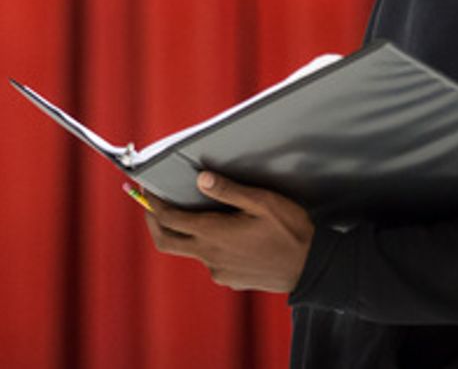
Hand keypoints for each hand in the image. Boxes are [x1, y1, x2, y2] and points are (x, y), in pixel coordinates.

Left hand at [140, 171, 314, 292]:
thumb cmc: (291, 230)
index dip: (152, 204)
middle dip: (153, 223)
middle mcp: (210, 256)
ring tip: (192, 213)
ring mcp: (220, 271)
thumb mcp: (262, 202)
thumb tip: (199, 179)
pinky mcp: (231, 279)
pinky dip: (206, 245)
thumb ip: (228, 190)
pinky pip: (210, 261)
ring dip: (183, 233)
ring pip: (190, 251)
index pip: (169, 219)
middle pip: (166, 242)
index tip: (144, 190)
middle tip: (149, 205)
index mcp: (214, 234)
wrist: (313, 268)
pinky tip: (223, 233)